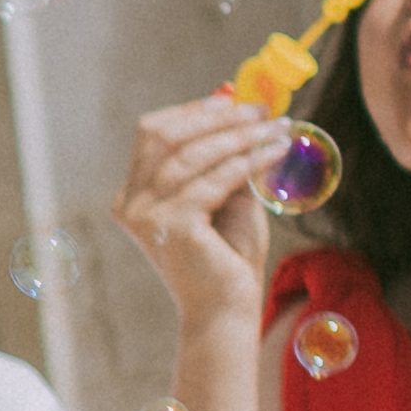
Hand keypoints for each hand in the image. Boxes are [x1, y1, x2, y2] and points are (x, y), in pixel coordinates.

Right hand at [115, 96, 300, 334]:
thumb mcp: (226, 193)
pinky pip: (215, 179)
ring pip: (193, 155)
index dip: (195, 110)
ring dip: (241, 135)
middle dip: (218, 117)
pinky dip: (249, 160)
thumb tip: (240, 101)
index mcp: (134, 194)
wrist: (225, 310)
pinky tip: (276, 151)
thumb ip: (225, 155)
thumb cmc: (227, 254)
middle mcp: (131, 203)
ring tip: (279, 128)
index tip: (237, 100)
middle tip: (262, 109)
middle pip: (167, 136)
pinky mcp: (171, 226)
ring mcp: (146, 215)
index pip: (154, 133)